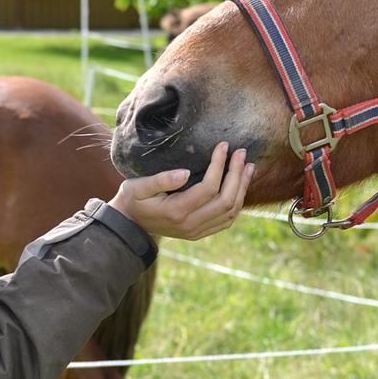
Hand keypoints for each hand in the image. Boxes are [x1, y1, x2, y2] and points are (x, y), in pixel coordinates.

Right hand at [108, 142, 254, 240]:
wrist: (129, 225)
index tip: (223, 145)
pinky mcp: (200, 232)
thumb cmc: (133, 199)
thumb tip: (185, 172)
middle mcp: (190, 225)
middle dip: (236, 174)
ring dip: (242, 188)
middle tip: (241, 152)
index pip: (208, 188)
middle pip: (225, 201)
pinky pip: (226, 220)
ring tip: (248, 166)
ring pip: (230, 212)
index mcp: (176, 211)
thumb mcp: (138, 186)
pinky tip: (241, 185)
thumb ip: (161, 180)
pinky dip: (238, 202)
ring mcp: (197, 231)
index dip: (219, 165)